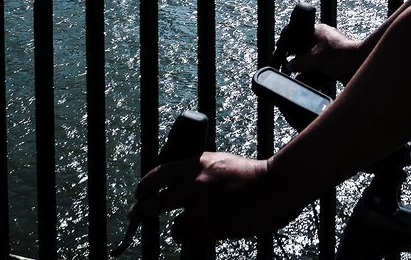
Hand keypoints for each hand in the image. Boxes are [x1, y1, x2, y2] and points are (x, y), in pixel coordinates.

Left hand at [129, 152, 299, 250]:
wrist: (273, 186)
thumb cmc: (249, 175)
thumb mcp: (220, 162)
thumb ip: (200, 170)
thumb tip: (179, 182)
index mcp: (197, 164)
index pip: (160, 173)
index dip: (145, 184)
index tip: (139, 192)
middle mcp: (197, 184)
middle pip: (158, 203)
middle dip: (144, 211)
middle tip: (137, 214)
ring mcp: (205, 207)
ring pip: (176, 229)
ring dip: (179, 233)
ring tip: (187, 234)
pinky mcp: (215, 226)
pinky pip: (191, 244)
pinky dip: (189, 248)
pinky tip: (192, 247)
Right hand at [287, 23, 362, 82]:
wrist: (362, 64)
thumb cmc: (342, 55)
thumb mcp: (315, 58)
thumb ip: (299, 62)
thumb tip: (290, 65)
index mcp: (318, 31)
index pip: (299, 33)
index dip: (289, 43)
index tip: (282, 51)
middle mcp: (324, 39)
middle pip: (305, 50)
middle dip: (298, 60)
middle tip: (291, 68)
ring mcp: (330, 51)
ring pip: (313, 61)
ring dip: (307, 70)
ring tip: (300, 78)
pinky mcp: (336, 62)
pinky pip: (321, 69)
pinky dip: (316, 76)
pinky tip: (311, 82)